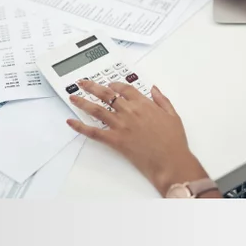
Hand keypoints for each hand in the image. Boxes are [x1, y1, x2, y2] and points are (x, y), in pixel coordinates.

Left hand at [66, 80, 209, 194]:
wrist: (171, 162)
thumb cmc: (174, 142)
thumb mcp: (173, 116)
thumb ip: (162, 100)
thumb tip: (154, 89)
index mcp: (143, 104)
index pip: (124, 89)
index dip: (114, 85)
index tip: (108, 85)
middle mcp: (129, 112)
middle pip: (106, 94)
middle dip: (92, 87)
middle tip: (82, 83)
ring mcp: (121, 125)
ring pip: (97, 109)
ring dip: (82, 102)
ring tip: (72, 97)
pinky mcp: (115, 140)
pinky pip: (94, 132)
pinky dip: (81, 127)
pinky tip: (71, 122)